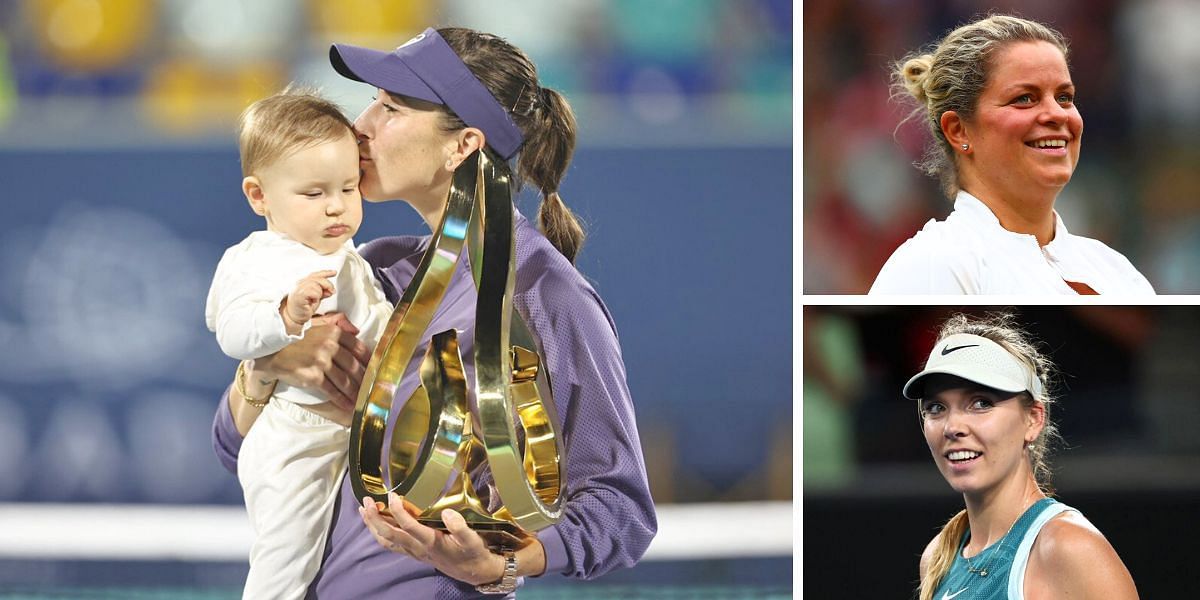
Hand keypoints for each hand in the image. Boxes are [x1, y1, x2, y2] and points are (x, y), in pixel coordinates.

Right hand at [250, 312, 369, 422]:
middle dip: (364, 381)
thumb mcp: (316, 324)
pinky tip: (348, 405)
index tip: (375, 370)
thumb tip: (356, 330)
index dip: (369, 362)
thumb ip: (337, 324)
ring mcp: (322, 362)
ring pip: (345, 380)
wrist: (271, 350)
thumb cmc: (295, 337)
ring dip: (355, 392)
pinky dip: (342, 399)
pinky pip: (332, 390)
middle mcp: (330, 346)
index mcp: (334, 332)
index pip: (359, 348)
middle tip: (371, 390)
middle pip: (354, 367)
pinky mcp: (313, 377)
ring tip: (362, 400)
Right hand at [282, 270, 336, 333]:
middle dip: (328, 285)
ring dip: (319, 293)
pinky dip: (316, 297)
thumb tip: (330, 290)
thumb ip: (322, 292)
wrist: (292, 316)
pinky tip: (312, 301)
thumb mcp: (316, 298)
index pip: (316, 274)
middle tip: (331, 292)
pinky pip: (312, 291)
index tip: (334, 272)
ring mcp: (298, 288)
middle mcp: (300, 283)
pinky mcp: (299, 294)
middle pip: (318, 278)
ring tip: (314, 300)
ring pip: (316, 285)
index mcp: (304, 282)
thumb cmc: (302, 308)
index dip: (326, 272)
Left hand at [359, 493, 505, 585]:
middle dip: (375, 518)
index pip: (409, 526)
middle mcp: (418, 548)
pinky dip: (379, 532)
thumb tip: (447, 513)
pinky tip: (375, 522)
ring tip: (363, 509)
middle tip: (367, 501)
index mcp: (431, 542)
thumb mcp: (473, 540)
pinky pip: (390, 543)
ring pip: (386, 540)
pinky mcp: (413, 552)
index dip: (398, 511)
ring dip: (373, 525)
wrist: (473, 571)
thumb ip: (460, 527)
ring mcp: (413, 551)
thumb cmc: (472, 553)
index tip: (392, 495)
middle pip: (390, 534)